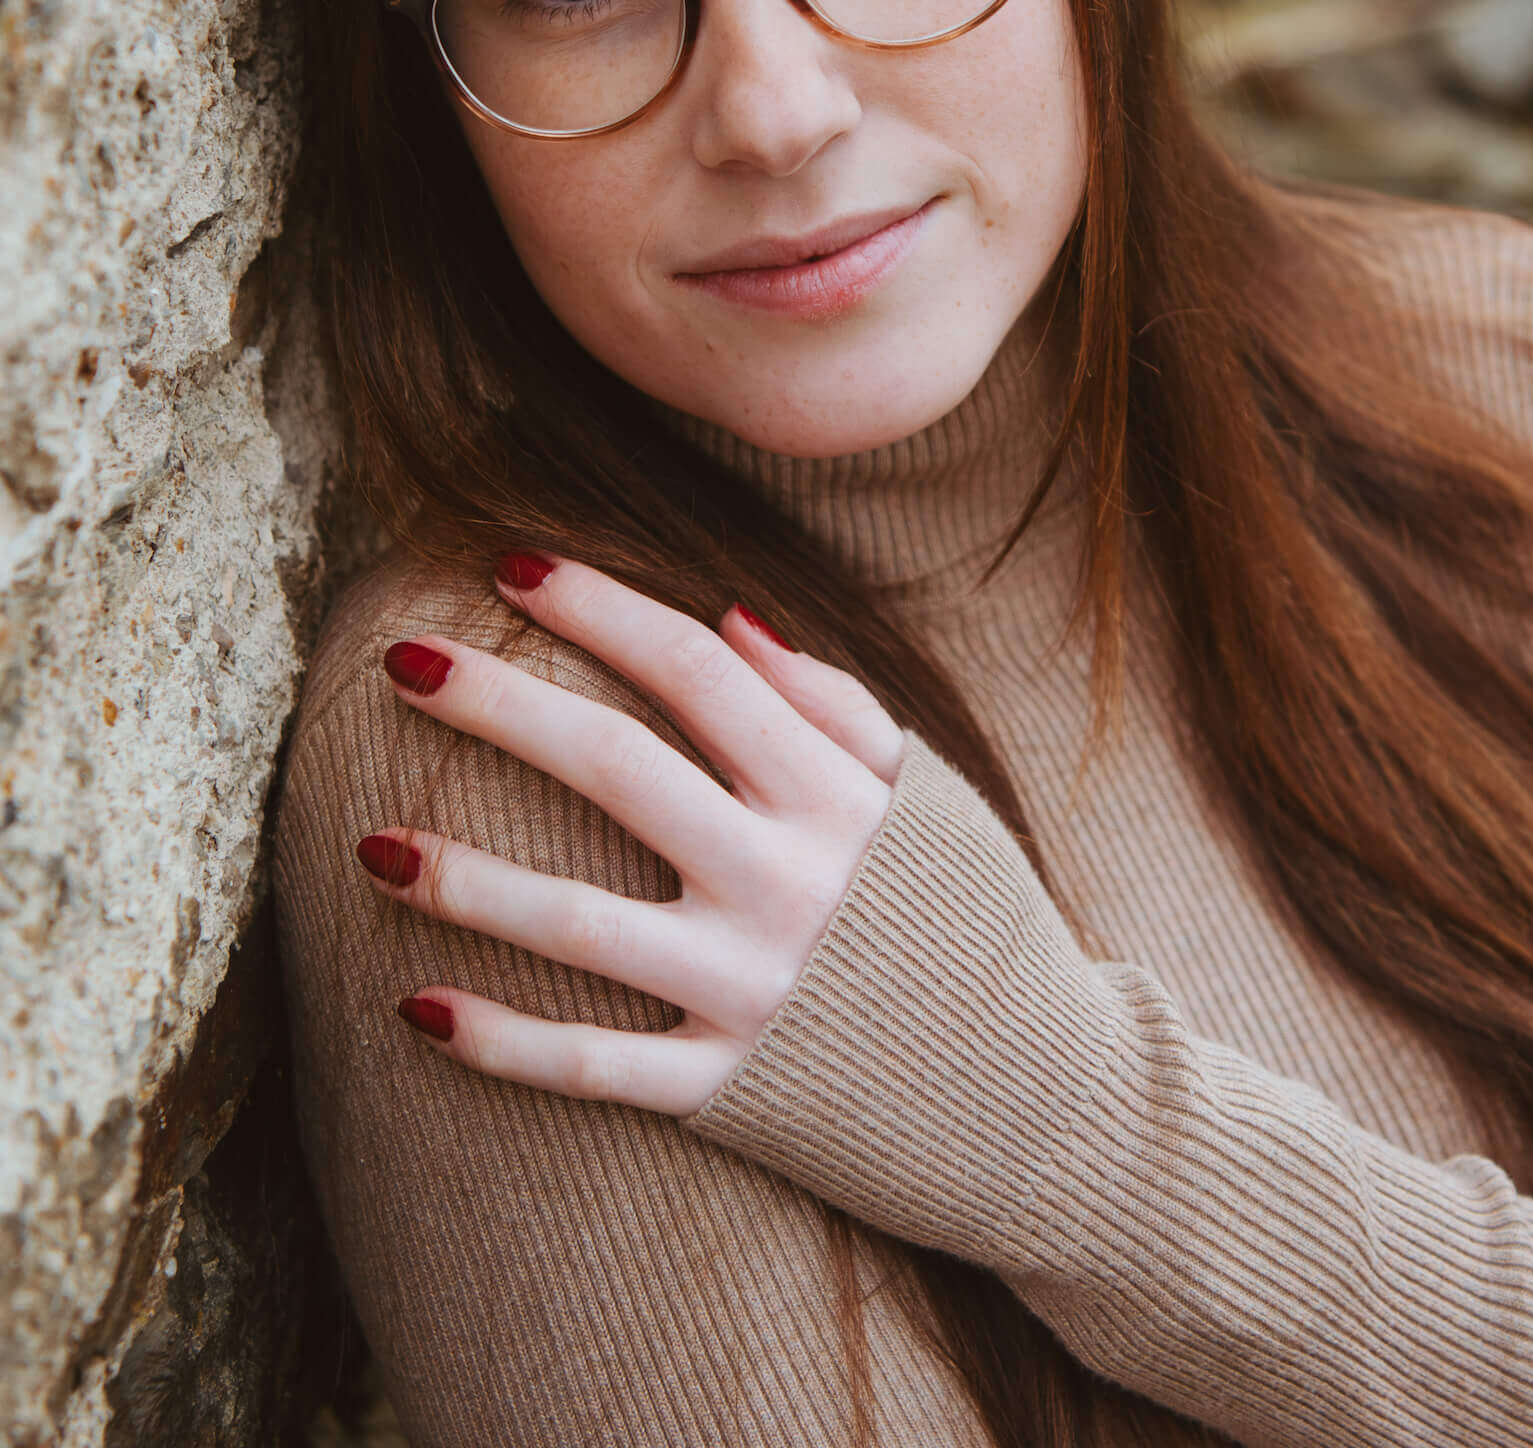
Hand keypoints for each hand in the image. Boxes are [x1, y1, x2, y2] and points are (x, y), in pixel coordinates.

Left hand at [355, 556, 904, 1115]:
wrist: (1037, 1092)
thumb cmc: (960, 912)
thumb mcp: (922, 789)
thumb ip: (830, 703)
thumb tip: (727, 616)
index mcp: (834, 795)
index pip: (698, 672)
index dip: (602, 609)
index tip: (511, 567)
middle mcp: (788, 883)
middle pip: (618, 768)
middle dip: (501, 704)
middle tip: (401, 657)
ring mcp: (751, 989)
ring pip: (581, 926)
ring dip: (465, 880)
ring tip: (368, 841)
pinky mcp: (726, 1088)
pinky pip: (595, 1068)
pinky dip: (502, 1042)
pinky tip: (415, 1007)